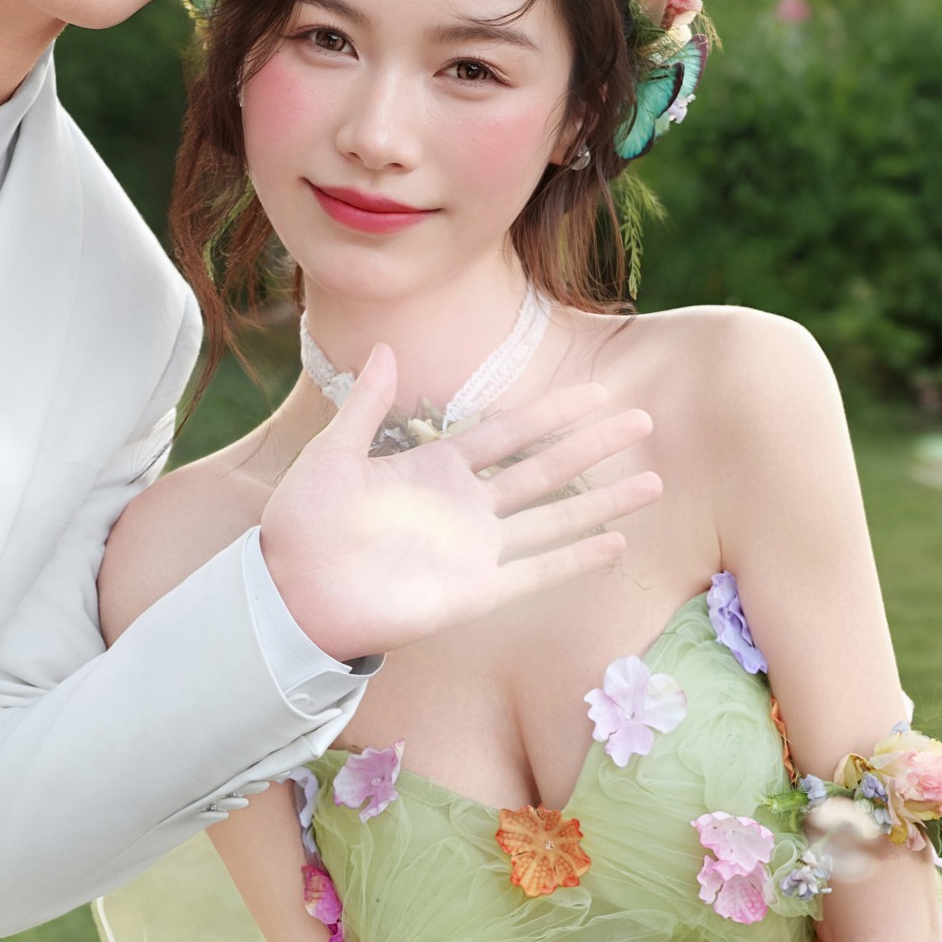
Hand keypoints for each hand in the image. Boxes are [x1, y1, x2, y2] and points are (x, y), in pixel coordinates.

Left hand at [259, 343, 657, 660]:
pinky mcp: (473, 593)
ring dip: (602, 502)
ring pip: (554, 519)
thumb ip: (366, 406)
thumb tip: (387, 348)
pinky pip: (535, 571)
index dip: (552, 413)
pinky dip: (575, 558)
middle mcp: (464, 508)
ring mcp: (473, 551)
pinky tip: (617, 542)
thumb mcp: (332, 453)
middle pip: (544, 470)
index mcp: (434, 469)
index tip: (598, 393)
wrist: (290, 594)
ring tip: (652, 483)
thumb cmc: (303, 525)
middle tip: (644, 421)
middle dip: (593, 446)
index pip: (508, 433)